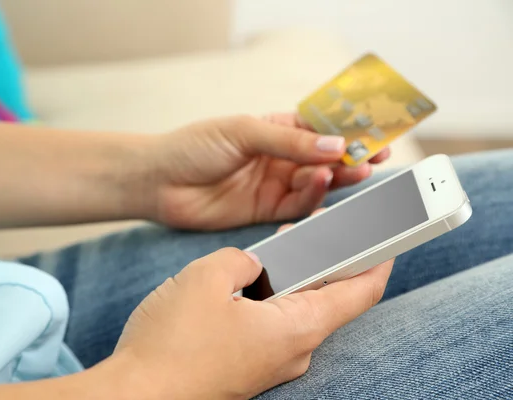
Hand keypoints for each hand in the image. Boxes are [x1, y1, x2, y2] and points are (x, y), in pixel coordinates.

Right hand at [98, 248, 392, 399]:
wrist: (134, 394)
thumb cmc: (171, 343)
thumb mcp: (208, 277)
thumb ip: (243, 259)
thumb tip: (253, 264)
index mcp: (295, 328)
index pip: (360, 293)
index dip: (379, 261)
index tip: (389, 237)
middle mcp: (292, 351)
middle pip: (327, 299)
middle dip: (324, 260)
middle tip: (317, 227)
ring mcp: (271, 363)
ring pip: (295, 310)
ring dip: (290, 277)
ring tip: (273, 248)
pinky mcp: (249, 367)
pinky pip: (272, 325)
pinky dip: (269, 298)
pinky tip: (246, 281)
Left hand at [150, 113, 389, 229]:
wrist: (160, 182)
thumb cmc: (195, 146)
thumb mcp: (243, 132)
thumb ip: (289, 141)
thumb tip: (335, 143)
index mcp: (275, 129)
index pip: (320, 128)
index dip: (348, 130)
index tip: (375, 133)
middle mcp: (279, 157)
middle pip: (324, 157)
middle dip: (350, 157)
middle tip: (373, 159)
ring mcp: (274, 184)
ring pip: (315, 182)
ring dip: (335, 177)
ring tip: (352, 170)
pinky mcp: (266, 211)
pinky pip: (298, 205)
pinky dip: (312, 197)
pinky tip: (319, 184)